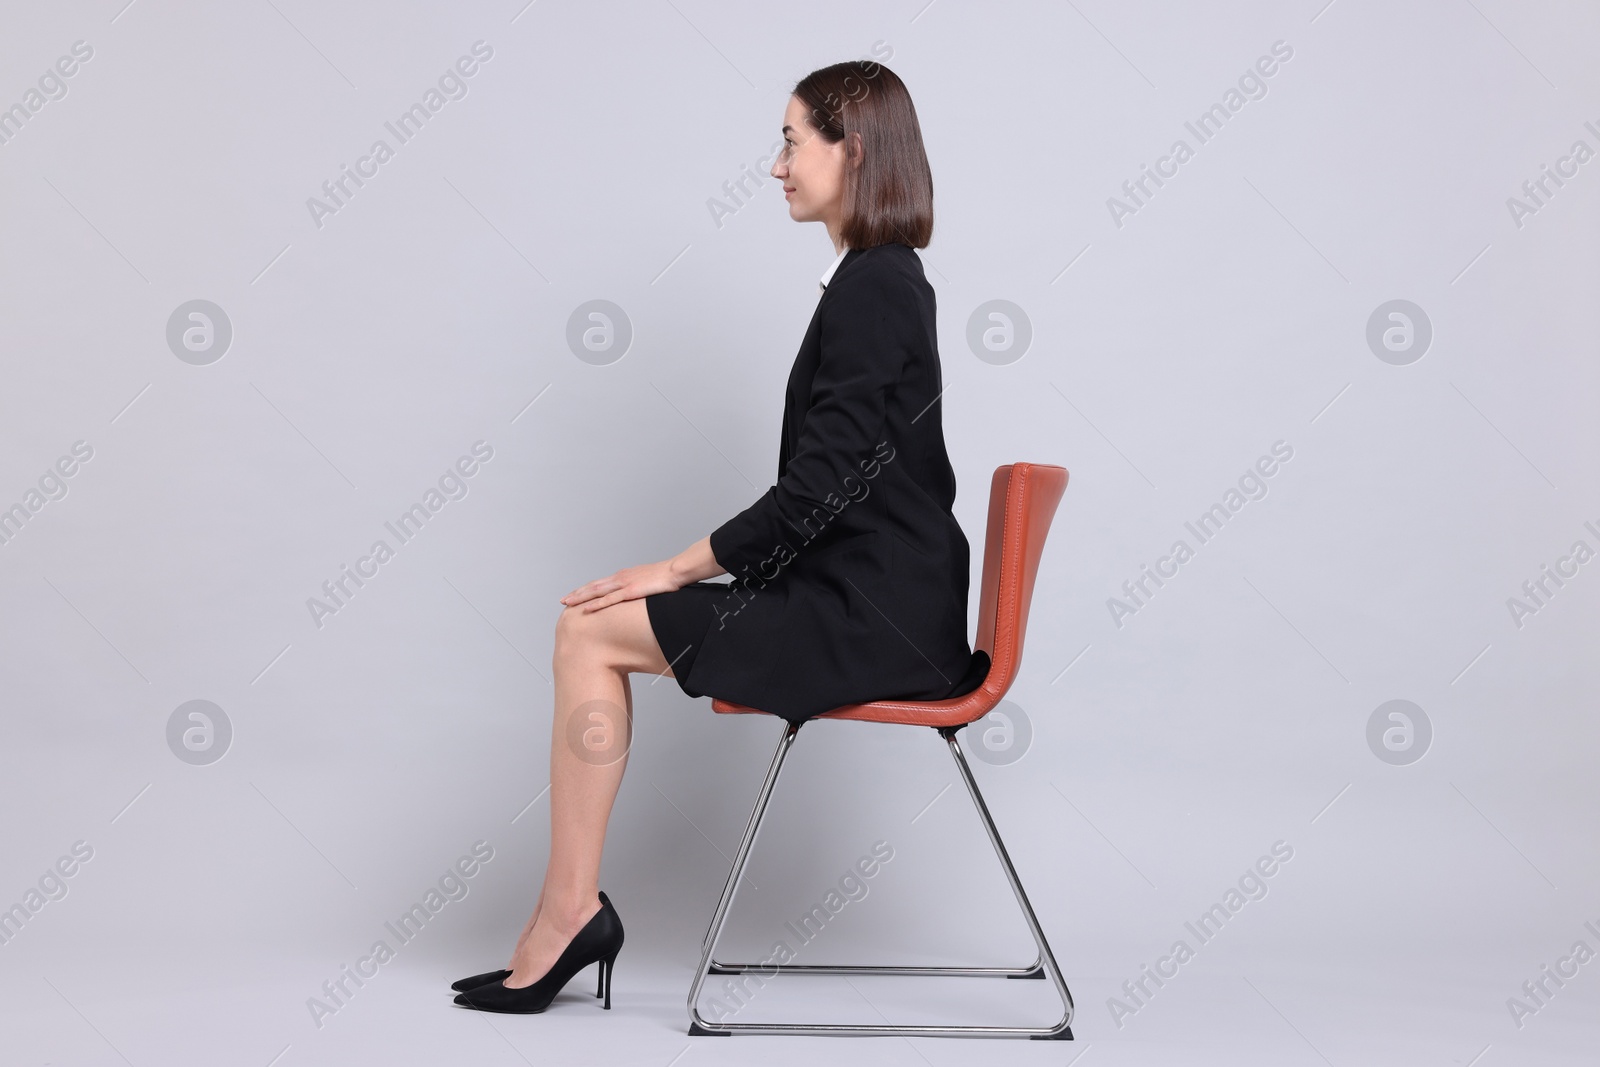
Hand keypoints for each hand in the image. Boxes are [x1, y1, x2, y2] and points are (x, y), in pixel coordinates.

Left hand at [560, 560, 684, 612]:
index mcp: (623, 576)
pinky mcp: (631, 590)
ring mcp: (624, 584)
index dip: (585, 590)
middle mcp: (620, 578)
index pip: (600, 584)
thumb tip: (635, 596)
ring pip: (597, 592)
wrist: (676, 571)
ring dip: (581, 597)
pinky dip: (597, 604)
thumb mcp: (648, 584)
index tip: (574, 596)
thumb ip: (638, 589)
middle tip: (563, 601)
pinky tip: (587, 609)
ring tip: (567, 603)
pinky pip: (610, 599)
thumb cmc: (665, 578)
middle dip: (577, 594)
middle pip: (593, 587)